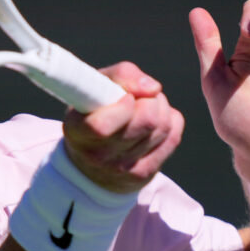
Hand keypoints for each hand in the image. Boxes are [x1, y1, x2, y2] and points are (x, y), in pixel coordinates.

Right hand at [62, 61, 184, 192]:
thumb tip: (153, 88)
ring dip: (160, 107)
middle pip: (146, 121)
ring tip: (145, 106)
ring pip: (162, 127)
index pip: (102, 125)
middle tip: (139, 97)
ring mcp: (122, 169)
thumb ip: (122, 75)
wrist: (90, 161)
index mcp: (77, 132)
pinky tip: (155, 121)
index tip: (126, 97)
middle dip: (149, 99)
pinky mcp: (143, 174)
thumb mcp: (96, 86)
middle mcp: (97, 156)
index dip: (124, 104)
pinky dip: (170, 121)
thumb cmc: (94, 111)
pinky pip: (172, 137)